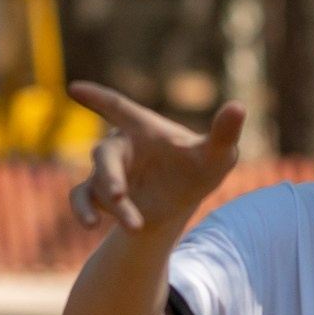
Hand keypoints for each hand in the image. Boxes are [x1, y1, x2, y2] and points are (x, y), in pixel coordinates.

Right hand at [65, 82, 244, 234]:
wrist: (178, 203)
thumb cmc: (198, 169)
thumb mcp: (215, 156)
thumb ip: (223, 134)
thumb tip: (239, 107)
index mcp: (143, 128)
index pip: (117, 107)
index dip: (97, 97)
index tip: (74, 88)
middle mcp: (120, 146)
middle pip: (104, 154)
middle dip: (110, 176)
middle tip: (119, 195)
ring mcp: (106, 171)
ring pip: (97, 181)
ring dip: (114, 205)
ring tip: (135, 226)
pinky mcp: (97, 194)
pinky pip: (80, 198)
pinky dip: (82, 210)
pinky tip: (90, 225)